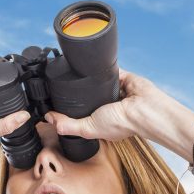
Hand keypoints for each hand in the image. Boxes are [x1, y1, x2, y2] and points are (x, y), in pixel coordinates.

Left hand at [43, 67, 177, 141]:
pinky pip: (108, 70)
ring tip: (74, 73)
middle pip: (85, 99)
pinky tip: (93, 65)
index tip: (51, 104)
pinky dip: (102, 67)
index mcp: (98, 122)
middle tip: (59, 85)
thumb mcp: (88, 128)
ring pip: (95, 84)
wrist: (144, 108)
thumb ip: (68, 125)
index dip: (66, 111)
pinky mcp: (121, 78)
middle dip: (75, 94)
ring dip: (88, 80)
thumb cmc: (122, 123)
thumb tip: (50, 119)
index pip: (78, 116)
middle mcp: (105, 108)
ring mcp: (113, 93)